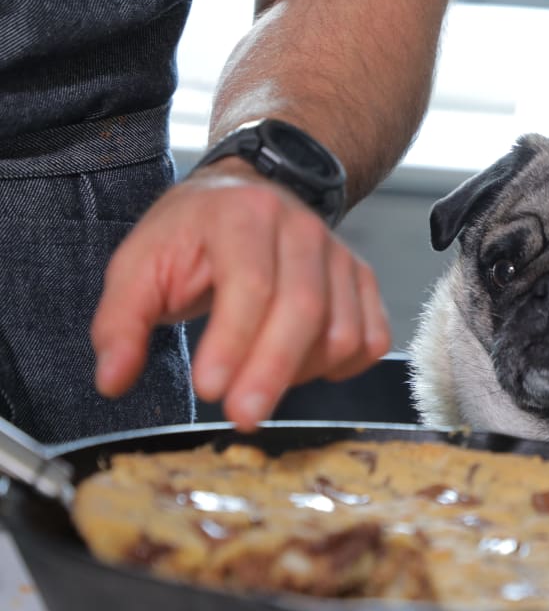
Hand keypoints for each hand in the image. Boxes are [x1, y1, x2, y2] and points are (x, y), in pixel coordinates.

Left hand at [91, 158, 390, 430]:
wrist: (247, 193)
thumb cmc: (192, 235)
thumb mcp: (139, 265)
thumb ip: (121, 322)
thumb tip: (114, 380)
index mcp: (243, 217)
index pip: (250, 284)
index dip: (234, 342)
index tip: (209, 389)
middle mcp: (302, 229)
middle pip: (304, 310)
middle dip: (273, 372)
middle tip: (243, 417)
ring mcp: (340, 255)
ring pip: (342, 331)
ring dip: (302, 373)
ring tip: (259, 379)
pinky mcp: (362, 279)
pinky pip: (371, 338)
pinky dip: (344, 368)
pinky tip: (306, 371)